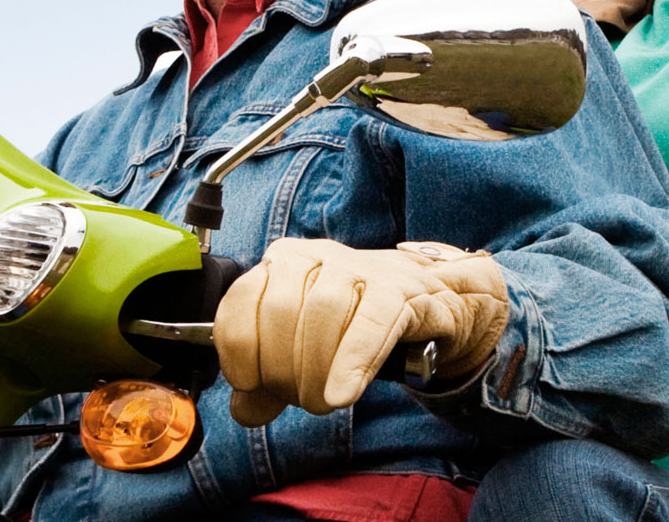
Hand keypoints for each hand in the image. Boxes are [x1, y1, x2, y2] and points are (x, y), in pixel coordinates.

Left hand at [214, 238, 509, 427]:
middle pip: (280, 312)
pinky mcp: (400, 289)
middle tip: (300, 400)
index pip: (241, 300)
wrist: (428, 305)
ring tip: (324, 400)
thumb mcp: (303, 351)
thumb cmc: (355, 324)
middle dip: (283, 370)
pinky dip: (353, 361)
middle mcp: (317, 257)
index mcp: (283, 264)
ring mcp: (360, 268)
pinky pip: (370, 323)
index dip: (239, 350)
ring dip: (317, 371)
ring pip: (324, 314)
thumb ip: (270, 380)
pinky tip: (344, 392)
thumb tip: (246, 411)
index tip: (249, 384)